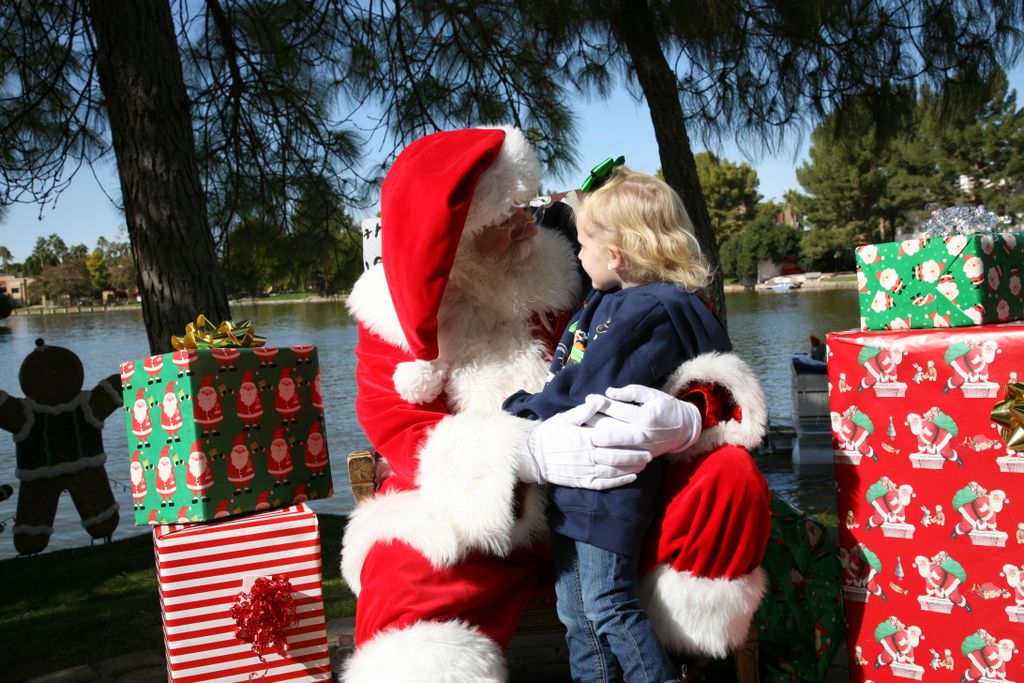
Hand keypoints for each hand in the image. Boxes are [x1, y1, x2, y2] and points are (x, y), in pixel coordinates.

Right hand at [518, 397, 652, 489]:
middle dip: (635, 454)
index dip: (629, 436)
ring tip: (644, 464)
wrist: (533, 457)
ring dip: (631, 467)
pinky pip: (605, 483)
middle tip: (650, 452)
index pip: (612, 437)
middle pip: (617, 456)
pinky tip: (631, 477)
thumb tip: (601, 399)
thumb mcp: (565, 417)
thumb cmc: (549, 434)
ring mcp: (585, 470)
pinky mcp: (583, 482)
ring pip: (613, 470)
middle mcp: (587, 455)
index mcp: (584, 437)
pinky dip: (619, 481)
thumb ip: (585, 411)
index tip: (643, 433)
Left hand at [583, 384, 702, 456]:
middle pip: (610, 428)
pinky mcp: (639, 459)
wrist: (684, 430)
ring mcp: (640, 449)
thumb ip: (631, 392)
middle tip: (579, 413)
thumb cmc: (667, 408)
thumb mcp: (653, 394)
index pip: (617, 409)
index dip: (601, 403)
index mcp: (645, 417)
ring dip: (594, 435)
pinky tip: (593, 444)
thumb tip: (609, 391)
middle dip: (592, 419)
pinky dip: (604, 451)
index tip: (589, 398)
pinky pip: (617, 456)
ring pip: (610, 444)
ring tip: (581, 427)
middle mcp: (641, 435)